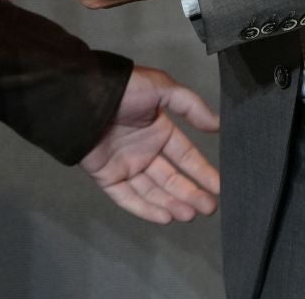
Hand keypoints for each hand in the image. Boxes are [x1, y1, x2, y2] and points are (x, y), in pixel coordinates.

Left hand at [83, 65, 219, 223]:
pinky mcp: (108, 177)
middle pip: (172, 178)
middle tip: (209, 208)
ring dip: (172, 203)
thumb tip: (218, 124)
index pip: (185, 156)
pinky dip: (146, 209)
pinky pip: (128, 197)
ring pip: (153, 191)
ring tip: (190, 214)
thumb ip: (190, 105)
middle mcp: (145, 150)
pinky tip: (165, 217)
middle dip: (191, 193)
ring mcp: (126, 165)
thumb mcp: (162, 87)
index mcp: (158, 130)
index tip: (220, 187)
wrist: (84, 98)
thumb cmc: (124, 91)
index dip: (203, 172)